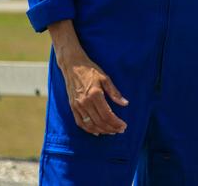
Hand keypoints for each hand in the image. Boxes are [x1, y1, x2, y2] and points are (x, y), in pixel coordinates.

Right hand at [49, 20, 127, 134]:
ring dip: (102, 131)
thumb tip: (125, 103)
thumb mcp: (105, 78)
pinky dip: (89, 129)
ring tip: (111, 132)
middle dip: (111, 128)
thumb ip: (114, 92)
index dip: (116, 123)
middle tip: (120, 130)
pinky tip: (96, 132)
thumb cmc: (90, 70)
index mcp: (95, 95)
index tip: (124, 126)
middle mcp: (85, 103)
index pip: (107, 115)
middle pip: (99, 122)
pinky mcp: (72, 107)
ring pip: (90, 125)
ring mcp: (77, 106)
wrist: (72, 66)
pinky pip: (80, 123)